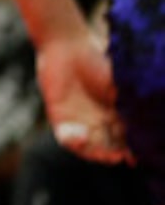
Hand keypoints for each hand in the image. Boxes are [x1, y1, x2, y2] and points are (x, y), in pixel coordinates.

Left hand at [40, 31, 129, 162]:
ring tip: (107, 154)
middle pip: (106, 147)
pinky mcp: (58, 116)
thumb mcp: (118, 88)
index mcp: (114, 115)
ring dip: (96, 153)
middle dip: (113, 154)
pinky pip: (64, 136)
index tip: (135, 156)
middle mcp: (96, 121)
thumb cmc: (97, 64)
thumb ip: (130, 108)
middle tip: (120, 156)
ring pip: (86, 147)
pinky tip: (83, 136)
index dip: (129, 150)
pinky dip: (73, 141)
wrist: (67, 48)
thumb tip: (147, 124)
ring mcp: (77, 120)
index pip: (123, 140)